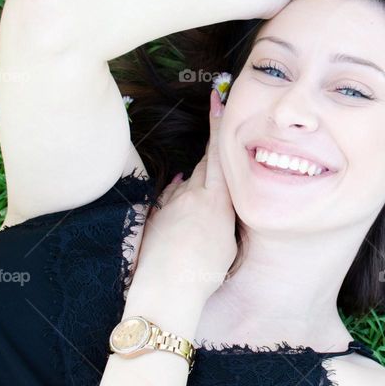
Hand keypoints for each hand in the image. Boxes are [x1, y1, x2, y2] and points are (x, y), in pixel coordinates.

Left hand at [133, 89, 236, 300]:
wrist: (167, 289)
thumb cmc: (205, 272)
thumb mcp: (228, 242)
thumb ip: (223, 215)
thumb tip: (215, 202)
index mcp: (216, 199)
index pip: (219, 153)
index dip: (219, 125)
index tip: (217, 97)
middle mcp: (192, 194)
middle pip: (205, 165)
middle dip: (215, 154)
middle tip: (223, 139)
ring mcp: (171, 203)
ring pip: (188, 184)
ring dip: (198, 185)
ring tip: (207, 201)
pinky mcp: (156, 216)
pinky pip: (173, 199)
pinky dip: (182, 199)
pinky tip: (185, 206)